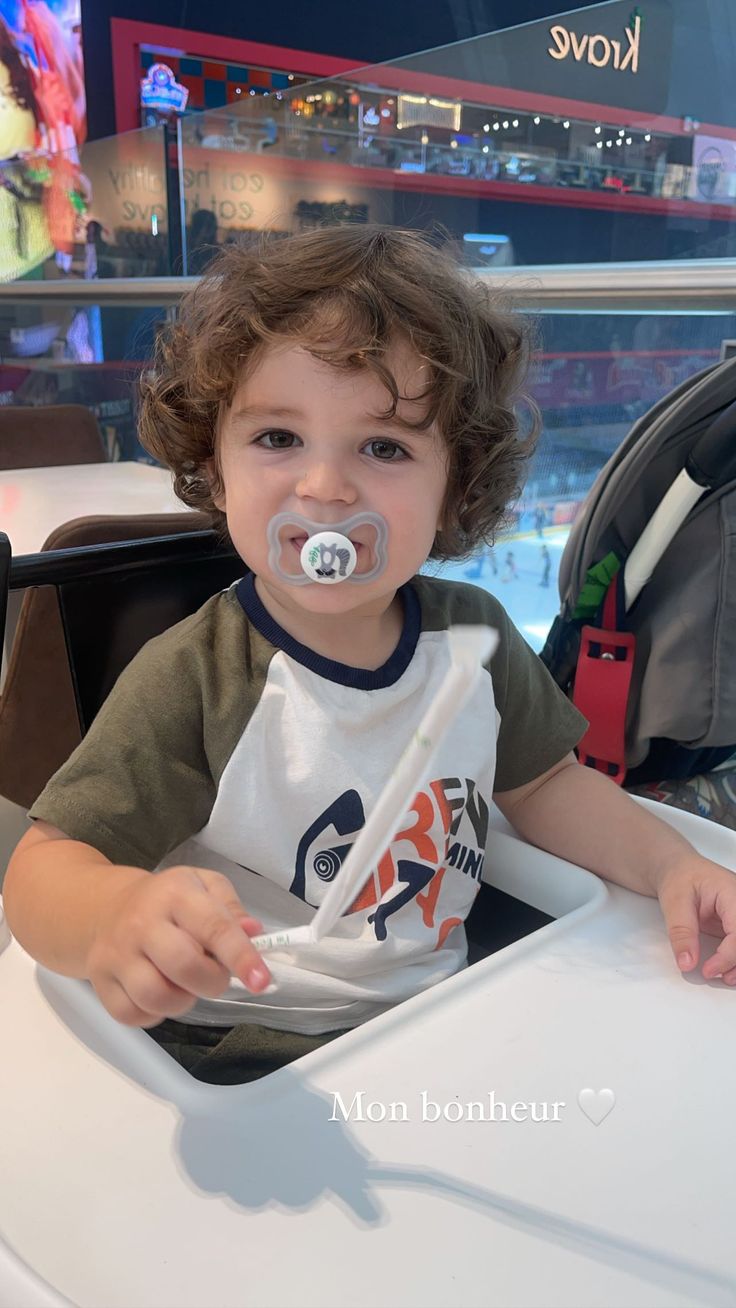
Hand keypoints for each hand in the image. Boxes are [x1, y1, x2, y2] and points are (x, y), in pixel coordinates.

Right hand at [86, 865, 270, 1025]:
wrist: (108, 907)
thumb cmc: (168, 900)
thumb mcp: (205, 886)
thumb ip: (231, 909)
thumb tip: (254, 933)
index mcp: (175, 893)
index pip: (213, 927)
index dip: (241, 957)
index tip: (261, 980)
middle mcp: (142, 922)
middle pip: (184, 966)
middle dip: (212, 982)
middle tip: (215, 977)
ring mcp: (116, 953)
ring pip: (155, 997)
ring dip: (183, 1001)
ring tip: (185, 985)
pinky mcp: (99, 980)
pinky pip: (131, 1014)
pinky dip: (153, 1015)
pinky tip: (160, 994)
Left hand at [655, 856, 735, 982]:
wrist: (678, 869)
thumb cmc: (678, 877)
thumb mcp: (673, 902)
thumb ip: (681, 932)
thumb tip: (687, 962)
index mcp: (731, 892)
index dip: (728, 955)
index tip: (709, 970)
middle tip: (721, 977)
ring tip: (725, 977)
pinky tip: (727, 971)